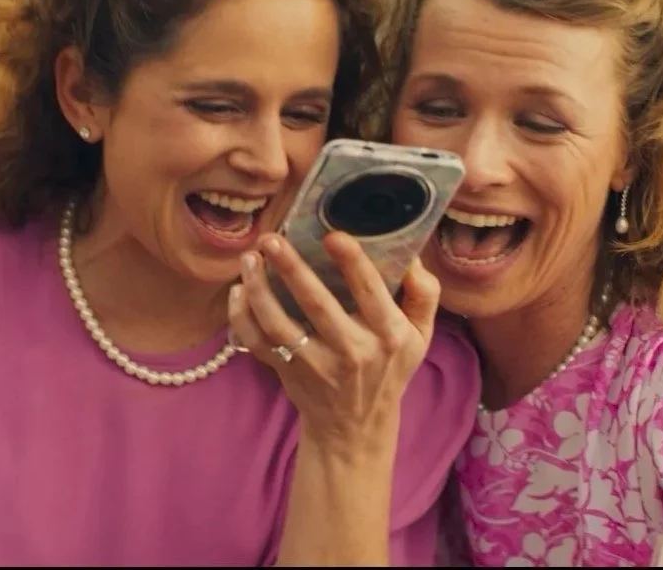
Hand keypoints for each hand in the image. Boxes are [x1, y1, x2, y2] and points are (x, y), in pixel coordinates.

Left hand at [227, 231, 440, 448]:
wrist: (356, 427)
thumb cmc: (389, 368)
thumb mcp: (420, 336)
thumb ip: (424, 295)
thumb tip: (412, 257)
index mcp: (388, 334)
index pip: (370, 291)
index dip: (351, 261)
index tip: (332, 235)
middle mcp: (352, 350)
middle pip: (316, 303)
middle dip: (292, 267)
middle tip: (272, 239)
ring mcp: (316, 364)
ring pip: (279, 323)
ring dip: (259, 288)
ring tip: (250, 258)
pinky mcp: (289, 372)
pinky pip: (258, 344)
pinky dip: (242, 319)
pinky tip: (238, 291)